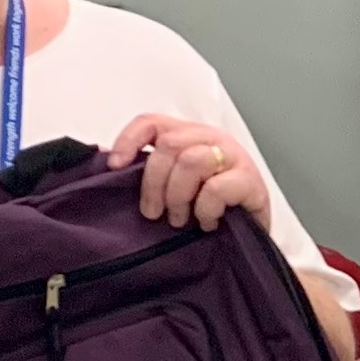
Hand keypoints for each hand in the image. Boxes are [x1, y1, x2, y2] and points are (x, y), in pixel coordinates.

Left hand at [106, 116, 270, 232]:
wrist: (252, 238)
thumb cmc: (211, 211)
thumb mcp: (176, 186)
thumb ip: (150, 172)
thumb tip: (107, 163)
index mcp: (190, 135)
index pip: (152, 122)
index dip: (129, 140)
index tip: (116, 167)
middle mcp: (212, 139)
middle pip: (169, 144)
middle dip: (154, 183)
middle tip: (154, 213)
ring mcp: (234, 158)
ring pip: (191, 160)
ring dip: (178, 196)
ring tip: (180, 219)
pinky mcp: (251, 181)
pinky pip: (216, 188)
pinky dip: (204, 209)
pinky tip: (207, 222)